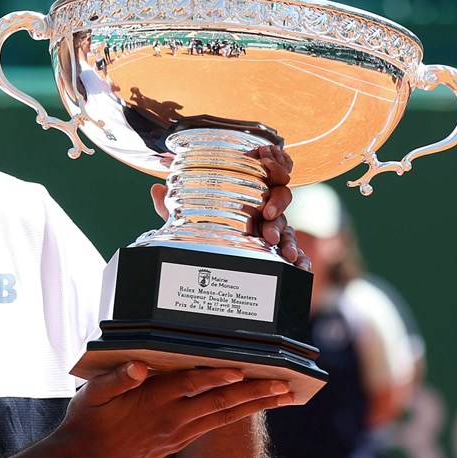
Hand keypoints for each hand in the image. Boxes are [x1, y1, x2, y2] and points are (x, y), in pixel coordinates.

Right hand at [50, 361, 292, 457]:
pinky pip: (214, 427)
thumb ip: (116, 379)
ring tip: (281, 396)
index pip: (190, 386)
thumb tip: (138, 365)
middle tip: (284, 384)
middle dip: (253, 393)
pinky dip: (236, 417)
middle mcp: (170, 420)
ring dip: (254, 405)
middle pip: (219, 403)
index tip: (241, 368)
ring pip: (223, 417)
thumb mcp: (91, 396)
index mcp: (151, 403)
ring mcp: (176, 433)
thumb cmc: (85, 424)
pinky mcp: (176, 443)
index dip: (215, 377)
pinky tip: (250, 409)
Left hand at [150, 143, 308, 271]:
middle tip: (270, 236)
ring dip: (291, 243)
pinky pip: (294, 253)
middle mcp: (263, 213)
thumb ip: (173, 206)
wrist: (207, 250)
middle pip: (281, 210)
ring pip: (288, 232)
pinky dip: (301, 260)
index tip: (265, 208)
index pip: (266, 189)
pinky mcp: (277, 251)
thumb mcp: (188, 217)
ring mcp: (273, 232)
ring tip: (289, 256)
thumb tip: (155, 188)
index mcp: (247, 197)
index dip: (269, 196)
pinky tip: (301, 268)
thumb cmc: (205, 225)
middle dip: (279, 222)